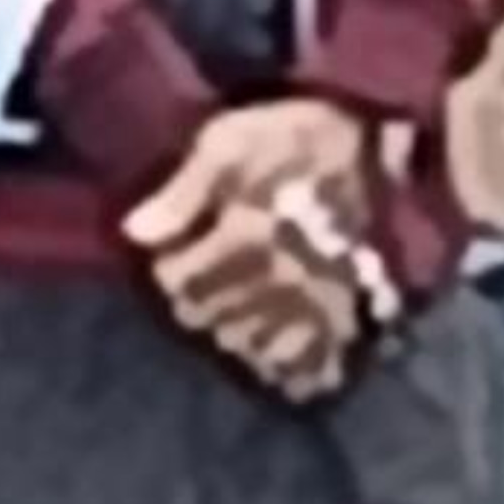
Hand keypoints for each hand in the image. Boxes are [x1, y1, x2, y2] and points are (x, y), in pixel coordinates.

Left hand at [122, 100, 371, 400]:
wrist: (369, 147)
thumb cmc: (290, 137)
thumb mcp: (228, 142)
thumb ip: (182, 192)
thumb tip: (134, 234)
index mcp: (243, 240)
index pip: (176, 281)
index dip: (167, 264)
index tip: (175, 248)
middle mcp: (274, 285)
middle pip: (205, 317)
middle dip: (194, 295)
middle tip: (201, 270)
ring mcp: (309, 308)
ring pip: (244, 344)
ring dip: (228, 325)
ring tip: (232, 297)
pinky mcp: (339, 318)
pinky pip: (301, 367)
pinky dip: (279, 360)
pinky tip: (269, 336)